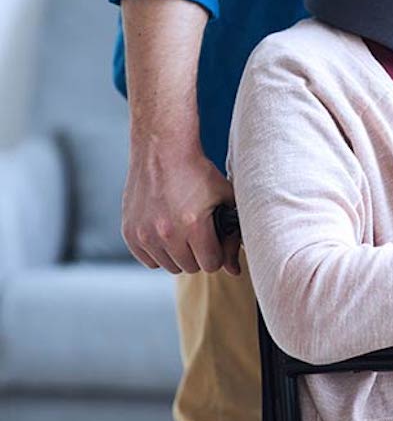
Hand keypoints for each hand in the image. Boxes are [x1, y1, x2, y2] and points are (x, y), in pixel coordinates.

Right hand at [121, 145, 240, 274]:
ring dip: (178, 254)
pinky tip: (165, 233)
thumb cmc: (197, 172)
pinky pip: (148, 260)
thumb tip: (235, 271)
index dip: (217, 254)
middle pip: (191, 267)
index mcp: (193, 226)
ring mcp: (145, 234)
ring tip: (182, 232)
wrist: (162, 149)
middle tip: (199, 235)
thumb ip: (233, 236)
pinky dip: (158, 252)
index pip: (212, 265)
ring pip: (169, 266)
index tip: (215, 242)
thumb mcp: (224, 198)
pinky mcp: (129, 232)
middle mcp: (167, 233)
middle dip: (199, 254)